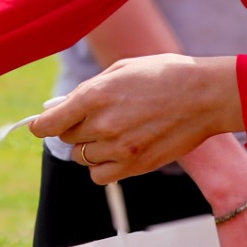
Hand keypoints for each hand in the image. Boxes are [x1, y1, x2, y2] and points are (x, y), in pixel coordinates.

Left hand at [30, 55, 242, 182]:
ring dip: (90, 147)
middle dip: (74, 129)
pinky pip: (100, 176)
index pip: (48, 124)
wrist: (204, 96)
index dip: (42, 125)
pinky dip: (102, 167)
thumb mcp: (120, 70)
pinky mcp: (134, 166)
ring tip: (114, 131)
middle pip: (67, 139)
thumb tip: (62, 106)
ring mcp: (118, 148)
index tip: (42, 125)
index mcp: (94, 96)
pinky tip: (116, 152)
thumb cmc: (164, 75)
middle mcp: (101, 125)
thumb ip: (88, 89)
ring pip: (82, 157)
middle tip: (95, 118)